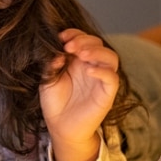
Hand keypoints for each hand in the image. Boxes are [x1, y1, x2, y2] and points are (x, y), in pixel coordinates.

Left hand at [40, 29, 119, 160]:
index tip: (61, 36)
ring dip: (97, 52)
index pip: (84, 39)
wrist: (59, 126)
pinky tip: (89, 70)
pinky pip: (112, 79)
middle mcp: (92, 66)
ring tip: (81, 54)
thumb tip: (57, 52)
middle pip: (98, 44)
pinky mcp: (107, 94)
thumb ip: (52, 64)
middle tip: (69, 46)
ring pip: (111, 58)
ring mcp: (100, 79)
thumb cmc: (54, 101)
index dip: (75, 34)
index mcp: (78, 60)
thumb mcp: (48, 78)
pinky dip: (103, 72)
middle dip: (84, 40)